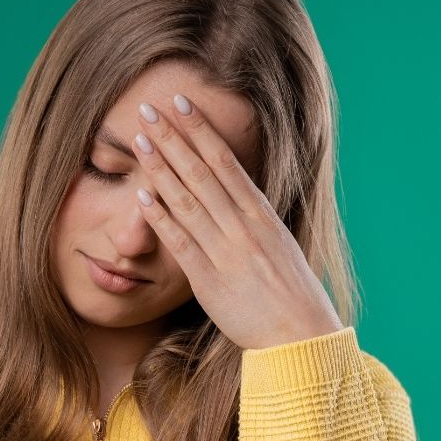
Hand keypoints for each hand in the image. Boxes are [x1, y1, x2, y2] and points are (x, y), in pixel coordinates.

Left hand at [130, 94, 343, 350]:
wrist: (301, 336)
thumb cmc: (293, 294)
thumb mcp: (281, 245)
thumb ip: (256, 220)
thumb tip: (238, 195)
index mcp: (263, 214)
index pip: (226, 161)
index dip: (200, 130)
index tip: (180, 103)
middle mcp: (243, 227)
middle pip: (201, 172)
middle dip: (173, 137)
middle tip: (147, 108)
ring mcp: (225, 252)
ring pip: (187, 201)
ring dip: (161, 168)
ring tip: (139, 140)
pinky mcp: (209, 281)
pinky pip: (180, 243)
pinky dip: (161, 218)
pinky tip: (142, 196)